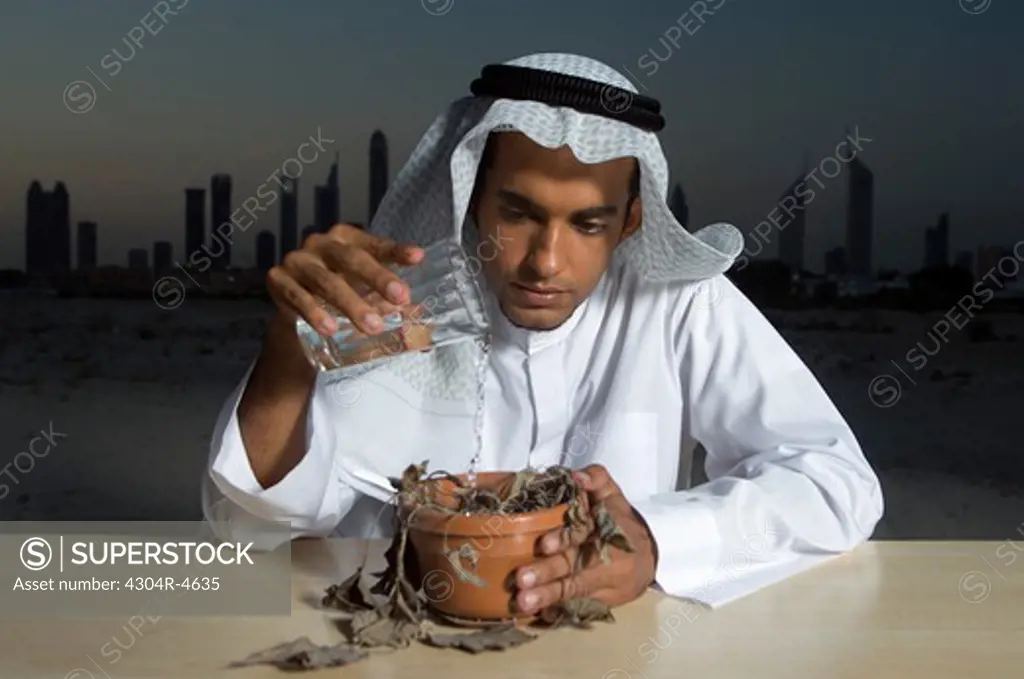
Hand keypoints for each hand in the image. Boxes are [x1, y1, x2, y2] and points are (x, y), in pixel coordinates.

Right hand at [266, 223, 423, 336]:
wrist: (295, 312)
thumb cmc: (339, 294)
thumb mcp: (365, 294)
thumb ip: (390, 304)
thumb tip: (425, 332)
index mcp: (347, 239)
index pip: (375, 244)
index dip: (395, 251)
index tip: (417, 257)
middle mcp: (322, 244)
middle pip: (351, 258)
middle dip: (378, 278)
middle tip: (401, 299)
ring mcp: (298, 260)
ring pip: (326, 281)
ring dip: (350, 304)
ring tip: (372, 326)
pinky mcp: (278, 280)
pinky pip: (297, 296)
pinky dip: (314, 312)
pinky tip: (329, 328)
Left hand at [513, 464, 658, 614]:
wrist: (649, 556)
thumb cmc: (621, 521)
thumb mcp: (612, 493)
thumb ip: (596, 478)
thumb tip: (576, 476)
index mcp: (599, 530)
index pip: (579, 534)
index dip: (562, 539)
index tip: (544, 545)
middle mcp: (595, 557)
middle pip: (569, 565)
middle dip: (546, 573)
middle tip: (522, 579)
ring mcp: (594, 581)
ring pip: (569, 589)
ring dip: (546, 596)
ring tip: (524, 602)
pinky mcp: (593, 600)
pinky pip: (575, 608)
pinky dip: (558, 613)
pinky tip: (540, 617)